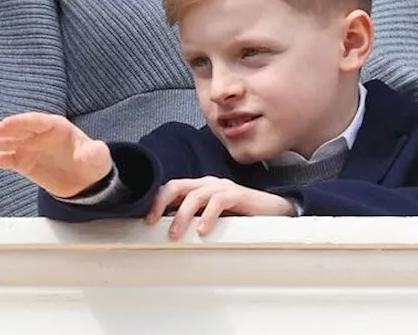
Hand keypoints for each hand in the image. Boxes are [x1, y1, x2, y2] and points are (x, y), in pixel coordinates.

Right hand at [0, 113, 112, 198]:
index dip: (22, 121)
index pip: (37, 121)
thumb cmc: (93, 162)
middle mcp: (40, 135)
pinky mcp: (23, 163)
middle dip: (4, 130)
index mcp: (57, 127)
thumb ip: (93, 153)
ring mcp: (30, 148)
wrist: (86, 180)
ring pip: (8, 143)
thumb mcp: (98, 156)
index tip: (7, 123)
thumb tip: (87, 153)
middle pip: (19, 130)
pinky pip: (6, 160)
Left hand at [146, 176, 294, 238]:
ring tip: (176, 234)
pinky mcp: (238, 194)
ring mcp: (223, 187)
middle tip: (153, 223)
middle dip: (161, 203)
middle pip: (177, 185)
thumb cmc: (239, 215)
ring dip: (182, 215)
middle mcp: (208, 184)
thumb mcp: (209, 217)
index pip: (171, 188)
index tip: (146, 222)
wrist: (271, 212)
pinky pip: (219, 201)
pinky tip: (203, 230)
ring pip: (195, 194)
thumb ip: (192, 219)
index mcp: (199, 188)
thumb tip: (166, 231)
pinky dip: (208, 215)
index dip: (156, 202)